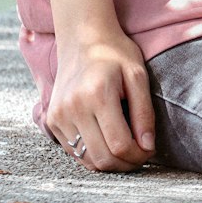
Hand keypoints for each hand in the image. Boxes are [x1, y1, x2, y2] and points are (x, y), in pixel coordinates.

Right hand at [47, 26, 155, 173]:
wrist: (82, 38)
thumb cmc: (114, 53)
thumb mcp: (137, 75)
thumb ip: (144, 112)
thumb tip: (147, 146)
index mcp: (98, 94)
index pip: (120, 144)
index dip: (139, 155)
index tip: (150, 150)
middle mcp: (73, 107)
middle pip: (102, 158)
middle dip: (126, 164)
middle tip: (140, 154)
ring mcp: (59, 115)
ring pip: (87, 160)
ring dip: (110, 163)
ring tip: (126, 150)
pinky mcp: (52, 120)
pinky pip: (74, 152)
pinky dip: (93, 155)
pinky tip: (107, 141)